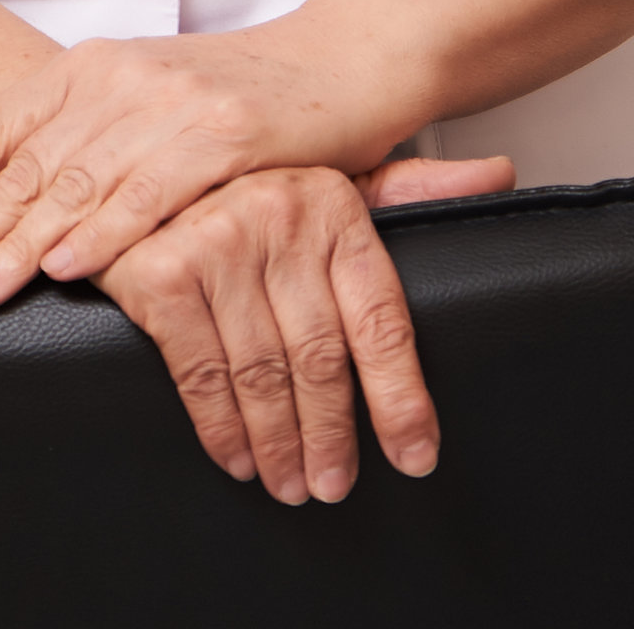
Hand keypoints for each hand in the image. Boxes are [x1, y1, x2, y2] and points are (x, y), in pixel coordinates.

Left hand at [0, 26, 386, 307]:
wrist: (340, 63)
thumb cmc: (236, 97)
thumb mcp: (144, 104)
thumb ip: (81, 139)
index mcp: (91, 66)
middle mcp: (122, 75)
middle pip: (26, 165)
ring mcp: (175, 102)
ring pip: (79, 183)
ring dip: (20, 242)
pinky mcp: (229, 134)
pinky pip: (152, 192)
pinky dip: (105, 232)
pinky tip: (68, 266)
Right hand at [96, 154, 513, 506]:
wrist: (135, 151)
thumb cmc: (246, 177)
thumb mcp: (332, 173)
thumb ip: (409, 188)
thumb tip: (498, 176)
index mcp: (332, 201)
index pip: (382, 319)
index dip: (402, 398)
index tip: (415, 455)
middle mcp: (278, 215)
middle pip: (322, 359)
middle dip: (332, 435)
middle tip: (334, 482)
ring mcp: (216, 241)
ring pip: (263, 375)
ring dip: (280, 443)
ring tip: (291, 480)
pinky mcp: (158, 271)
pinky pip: (201, 374)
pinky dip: (221, 429)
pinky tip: (238, 456)